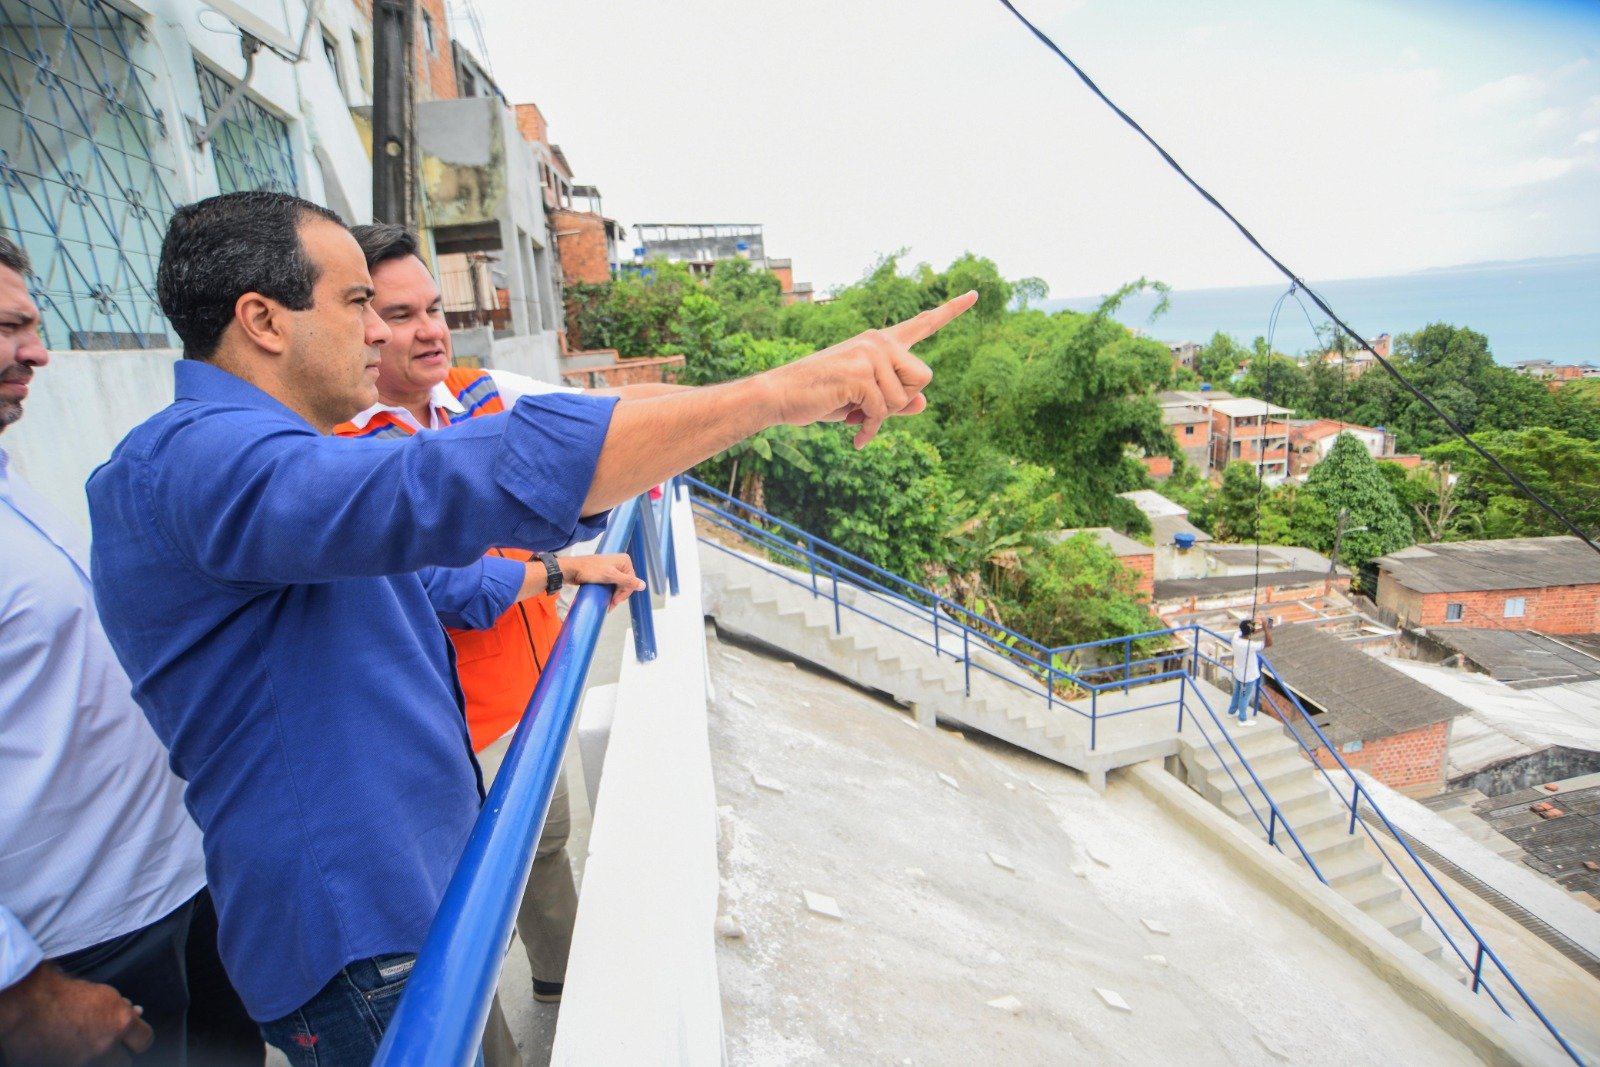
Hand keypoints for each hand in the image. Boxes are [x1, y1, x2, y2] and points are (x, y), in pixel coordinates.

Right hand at [0, 964, 152, 1065]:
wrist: (23, 1003)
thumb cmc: (59, 991)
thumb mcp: (99, 993)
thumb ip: (120, 1007)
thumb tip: (136, 1012)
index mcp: (119, 1022)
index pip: (145, 1040)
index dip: (138, 1037)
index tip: (132, 1036)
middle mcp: (104, 1046)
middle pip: (124, 1062)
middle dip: (117, 1052)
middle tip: (105, 1041)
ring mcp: (82, 1061)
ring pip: (100, 1066)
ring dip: (95, 1058)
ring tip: (80, 1043)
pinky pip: (75, 1066)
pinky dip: (71, 1060)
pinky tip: (63, 1049)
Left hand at [560, 553, 645, 609]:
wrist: (572, 570)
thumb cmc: (590, 570)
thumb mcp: (610, 576)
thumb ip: (627, 581)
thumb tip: (643, 586)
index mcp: (624, 561)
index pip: (631, 581)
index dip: (624, 593)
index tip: (615, 602)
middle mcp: (620, 564)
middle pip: (626, 584)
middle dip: (619, 596)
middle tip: (610, 605)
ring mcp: (612, 569)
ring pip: (618, 586)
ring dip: (614, 596)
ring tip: (608, 604)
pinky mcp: (605, 574)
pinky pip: (612, 585)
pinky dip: (610, 593)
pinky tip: (606, 599)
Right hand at [762, 291, 975, 447]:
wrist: (781, 396)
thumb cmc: (823, 397)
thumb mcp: (865, 400)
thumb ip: (896, 400)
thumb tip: (923, 404)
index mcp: (881, 342)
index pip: (923, 323)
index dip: (952, 310)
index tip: (976, 294)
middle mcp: (878, 341)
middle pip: (923, 378)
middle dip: (902, 403)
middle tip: (869, 410)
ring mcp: (869, 354)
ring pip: (903, 400)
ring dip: (880, 418)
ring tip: (854, 417)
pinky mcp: (860, 373)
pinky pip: (882, 410)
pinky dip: (869, 427)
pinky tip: (854, 432)